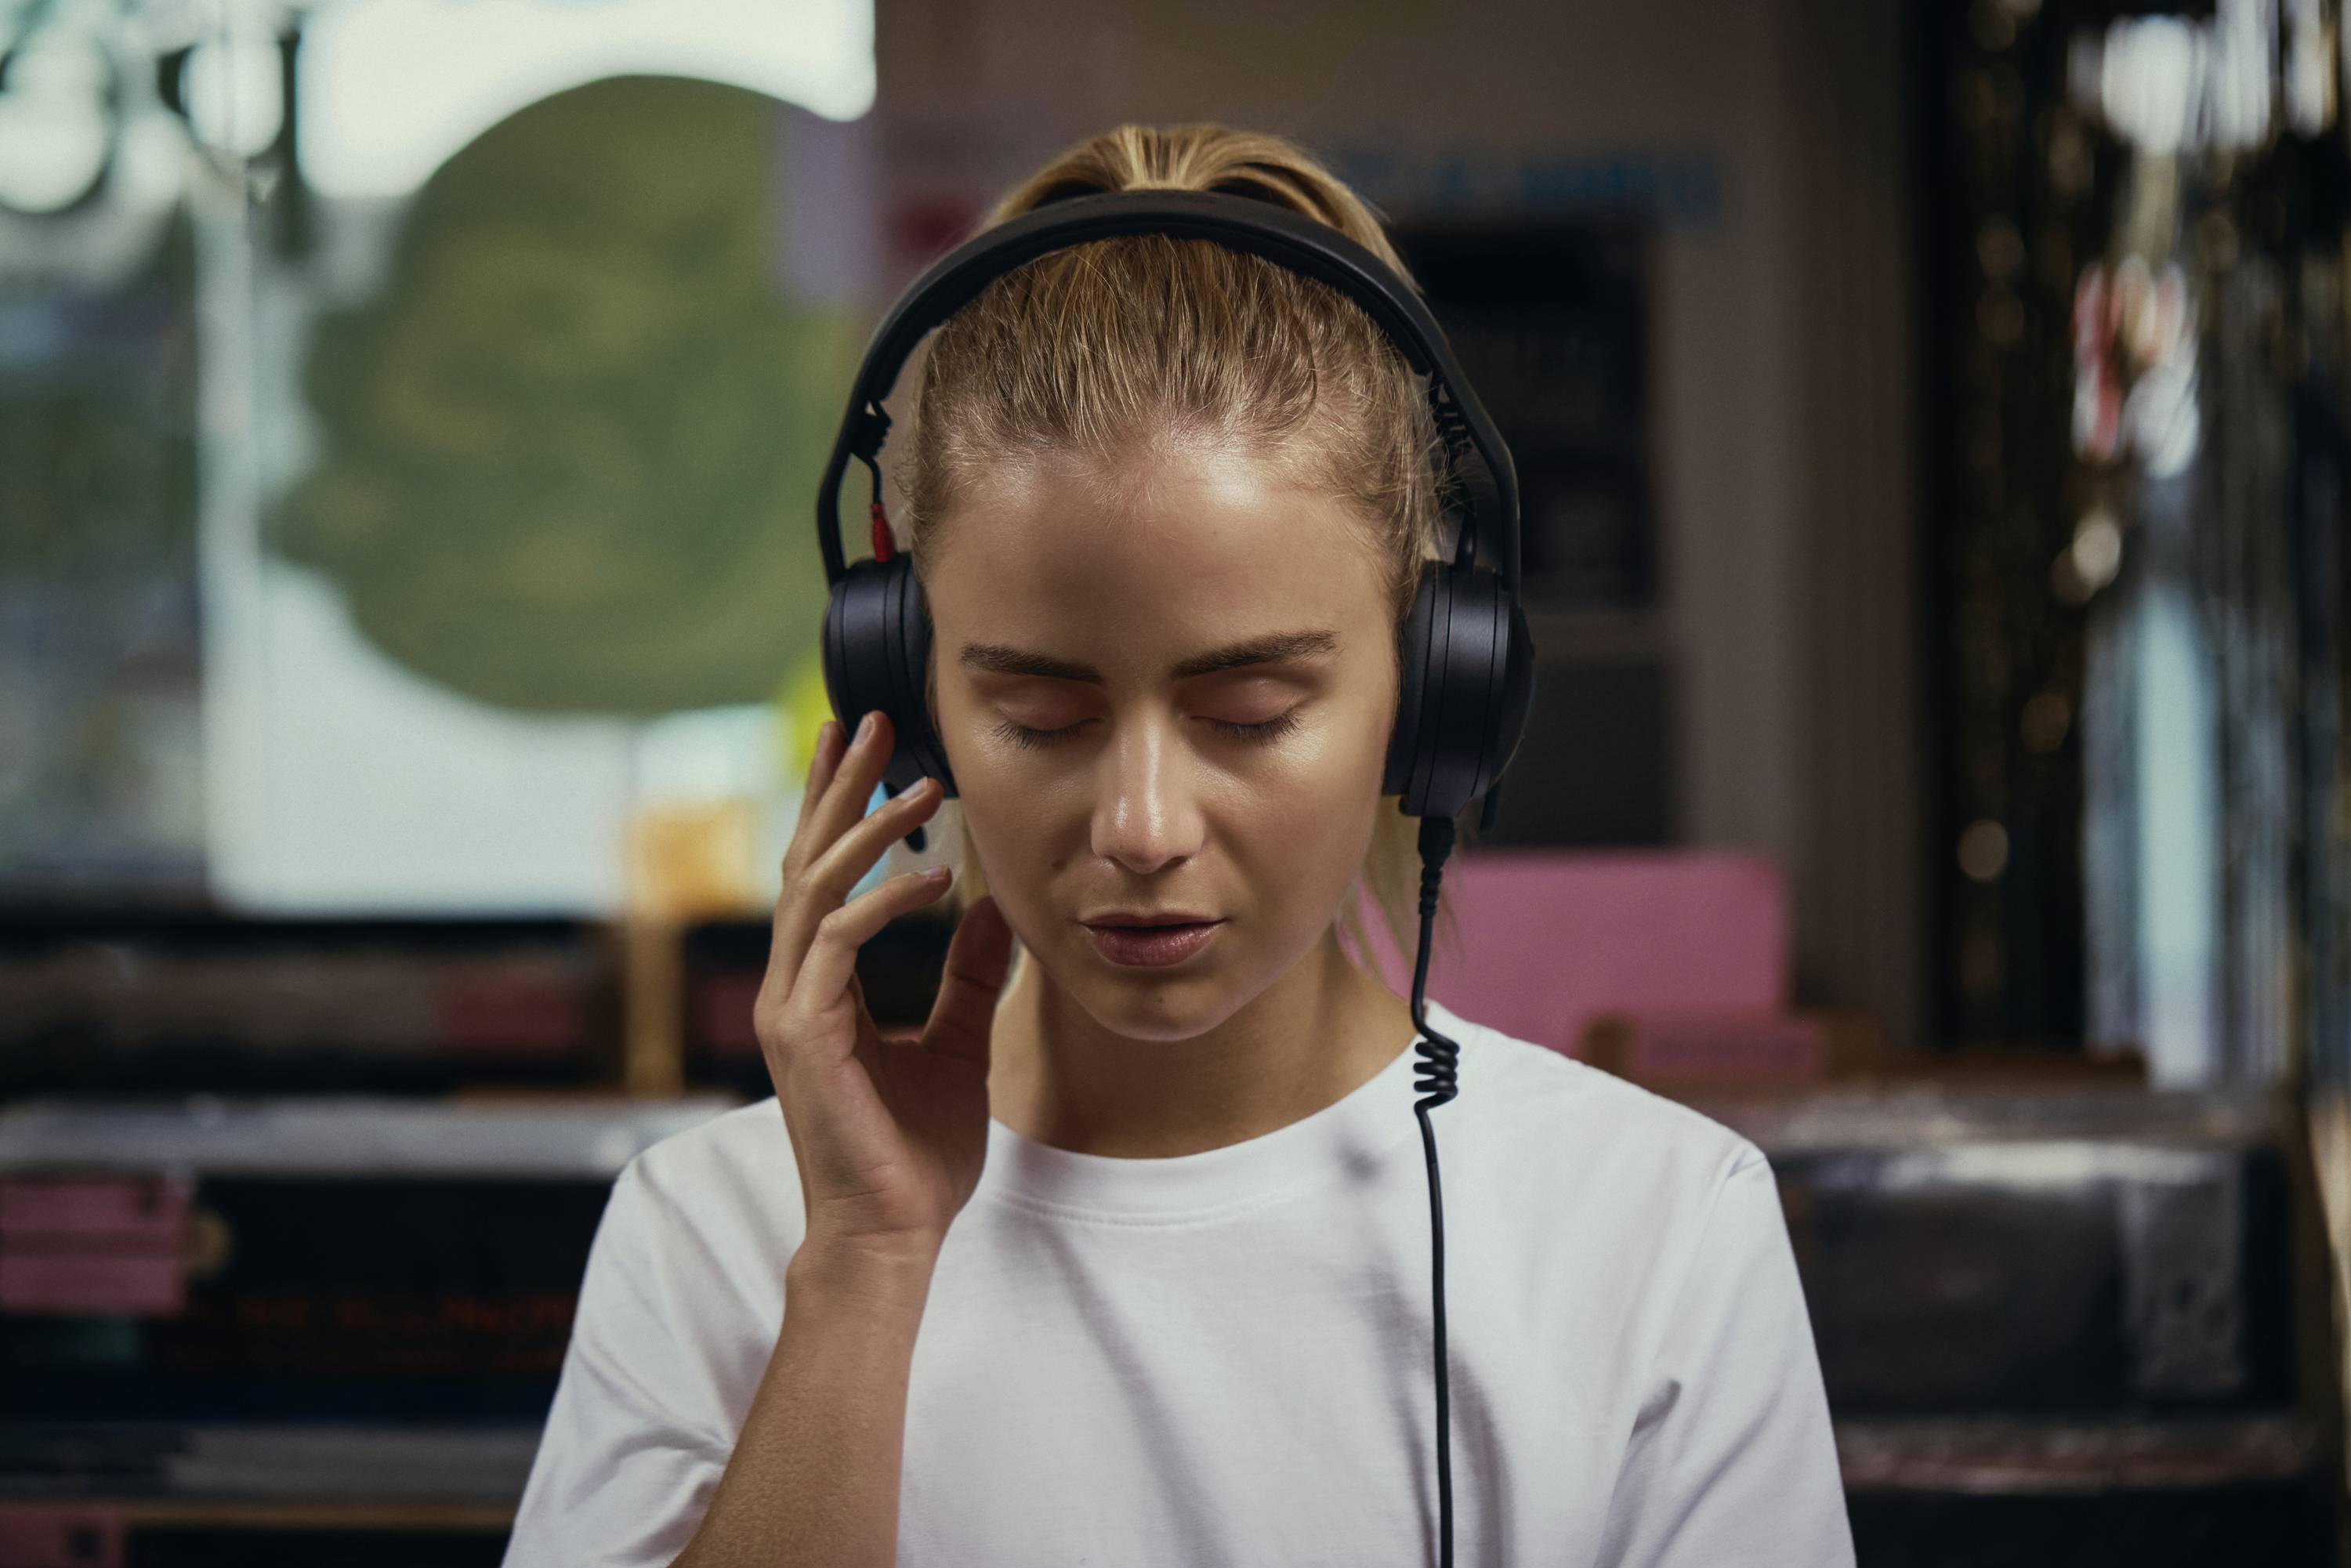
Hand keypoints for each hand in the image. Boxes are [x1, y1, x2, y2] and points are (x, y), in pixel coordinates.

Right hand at [756, 709, 1013, 1270]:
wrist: (894, 1234)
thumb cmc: (918, 1156)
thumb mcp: (958, 1046)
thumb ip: (965, 976)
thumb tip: (989, 910)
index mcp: (820, 988)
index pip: (823, 876)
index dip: (842, 809)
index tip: (871, 750)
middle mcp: (794, 987)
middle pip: (806, 860)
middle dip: (841, 787)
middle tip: (876, 721)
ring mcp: (791, 1008)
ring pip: (815, 887)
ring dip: (866, 828)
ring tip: (919, 785)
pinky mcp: (803, 1033)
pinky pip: (839, 941)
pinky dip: (882, 900)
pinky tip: (933, 877)